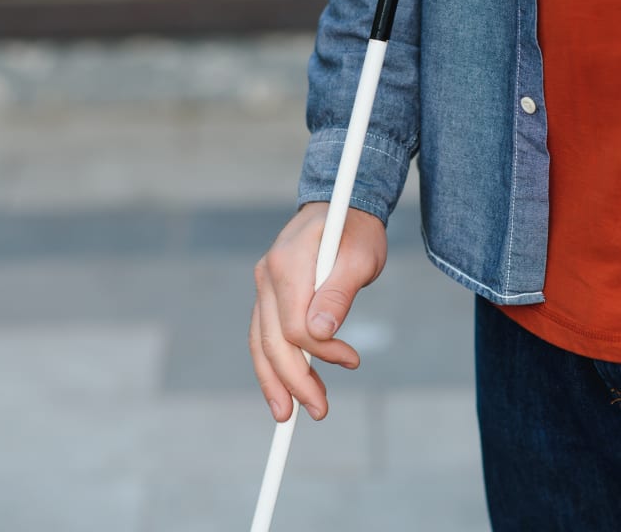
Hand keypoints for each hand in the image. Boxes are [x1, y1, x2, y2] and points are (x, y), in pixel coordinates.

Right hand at [250, 202, 387, 421]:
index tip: (352, 360)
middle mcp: (267, 275)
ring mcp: (263, 284)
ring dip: (276, 380)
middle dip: (293, 381)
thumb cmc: (355, 231)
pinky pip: (264, 334)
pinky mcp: (268, 293)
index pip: (294, 325)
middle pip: (271, 340)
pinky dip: (273, 363)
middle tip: (319, 411)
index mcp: (288, 264)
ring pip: (260, 342)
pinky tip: (285, 387)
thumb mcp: (360, 258)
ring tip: (291, 413)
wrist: (340, 206)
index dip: (321, 351)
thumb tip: (321, 334)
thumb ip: (339, 294)